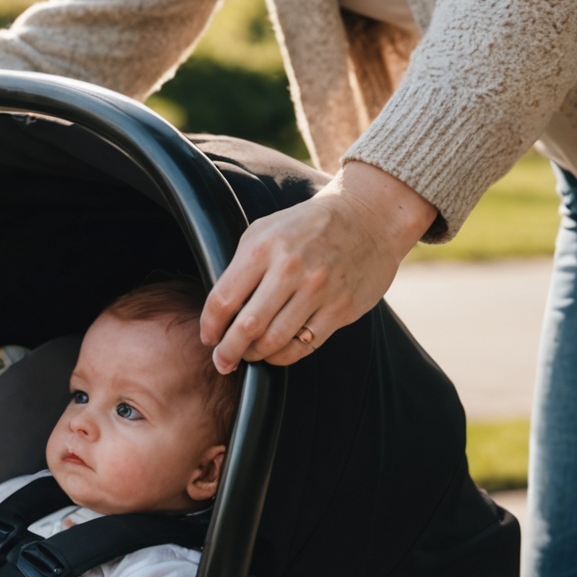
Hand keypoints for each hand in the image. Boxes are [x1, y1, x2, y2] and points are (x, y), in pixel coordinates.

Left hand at [201, 162, 436, 373]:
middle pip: (246, 326)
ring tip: (248, 355)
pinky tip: (275, 353)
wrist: (368, 216)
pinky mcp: (341, 308)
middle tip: (222, 361)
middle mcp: (290, 269)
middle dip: (228, 351)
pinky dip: (284, 356)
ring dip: (255, 355)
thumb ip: (241, 267)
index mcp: (263, 248)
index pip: (223, 299)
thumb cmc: (307, 226)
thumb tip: (220, 311)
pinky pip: (305, 345)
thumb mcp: (265, 231)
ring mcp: (319, 290)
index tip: (208, 337)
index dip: (210, 326)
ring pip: (275, 341)